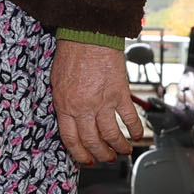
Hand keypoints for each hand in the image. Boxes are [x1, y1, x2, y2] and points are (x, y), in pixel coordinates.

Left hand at [52, 39, 147, 165]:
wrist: (89, 34)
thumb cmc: (72, 53)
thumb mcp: (57, 82)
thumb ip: (64, 103)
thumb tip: (71, 120)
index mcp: (64, 105)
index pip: (70, 139)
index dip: (79, 153)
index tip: (85, 159)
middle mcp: (82, 107)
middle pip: (92, 141)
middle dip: (100, 154)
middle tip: (106, 158)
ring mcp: (102, 102)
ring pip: (111, 135)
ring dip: (118, 147)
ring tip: (123, 151)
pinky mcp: (119, 93)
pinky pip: (129, 118)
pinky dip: (134, 130)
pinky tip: (136, 135)